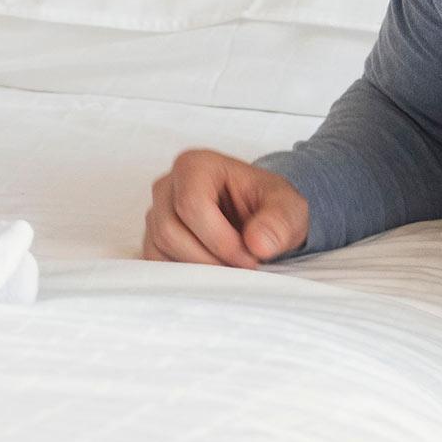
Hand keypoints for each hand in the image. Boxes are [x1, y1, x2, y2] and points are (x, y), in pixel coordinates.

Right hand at [141, 149, 306, 268]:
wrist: (259, 218)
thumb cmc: (269, 207)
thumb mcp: (288, 208)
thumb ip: (279, 222)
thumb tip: (258, 244)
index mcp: (195, 165)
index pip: (191, 205)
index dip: (221, 240)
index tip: (250, 258)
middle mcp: (167, 185)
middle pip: (169, 230)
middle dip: (209, 258)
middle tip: (242, 268)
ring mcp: (156, 212)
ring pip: (159, 248)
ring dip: (197, 269)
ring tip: (230, 269)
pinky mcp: (152, 237)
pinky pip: (154, 262)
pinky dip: (183, 275)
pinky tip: (212, 272)